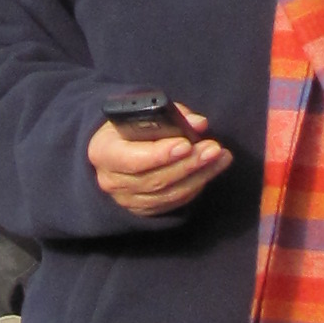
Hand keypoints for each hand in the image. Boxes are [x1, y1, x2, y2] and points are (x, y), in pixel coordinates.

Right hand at [86, 103, 228, 218]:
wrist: (113, 149)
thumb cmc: (129, 127)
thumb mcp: (141, 113)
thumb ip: (171, 115)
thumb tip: (199, 123)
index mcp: (102, 152)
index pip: (131, 159)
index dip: (160, 154)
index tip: (186, 144)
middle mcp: (111, 181)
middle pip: (154, 179)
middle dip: (188, 164)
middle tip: (213, 149)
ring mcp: (127, 199)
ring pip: (168, 193)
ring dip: (199, 175)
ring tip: (221, 157)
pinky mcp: (144, 209)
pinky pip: (173, 202)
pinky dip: (195, 186)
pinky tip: (211, 170)